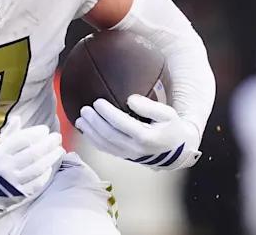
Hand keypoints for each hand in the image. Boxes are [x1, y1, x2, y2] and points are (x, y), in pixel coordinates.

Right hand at [0, 116, 64, 214]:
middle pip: (33, 153)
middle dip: (48, 143)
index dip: (36, 133)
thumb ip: (7, 135)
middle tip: (57, 137)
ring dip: (51, 157)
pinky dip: (45, 174)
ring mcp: (13, 182)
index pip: (22, 140)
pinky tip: (50, 166)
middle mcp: (6, 167)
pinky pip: (36, 183)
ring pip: (38, 168)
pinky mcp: (19, 194)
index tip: (45, 129)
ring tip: (59, 149)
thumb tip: (18, 118)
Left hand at [75, 95, 201, 170]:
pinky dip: (93, 140)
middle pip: (109, 135)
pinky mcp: (123, 156)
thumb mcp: (168, 114)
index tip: (98, 102)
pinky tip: (85, 130)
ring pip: (104, 144)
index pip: (122, 124)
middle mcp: (135, 148)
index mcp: (146, 137)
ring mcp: (128, 155)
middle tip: (85, 109)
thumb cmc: (170, 127)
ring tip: (80, 119)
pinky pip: (105, 149)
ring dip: (90, 132)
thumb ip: (149, 107)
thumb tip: (130, 100)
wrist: (175, 150)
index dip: (107, 113)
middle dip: (94, 122)